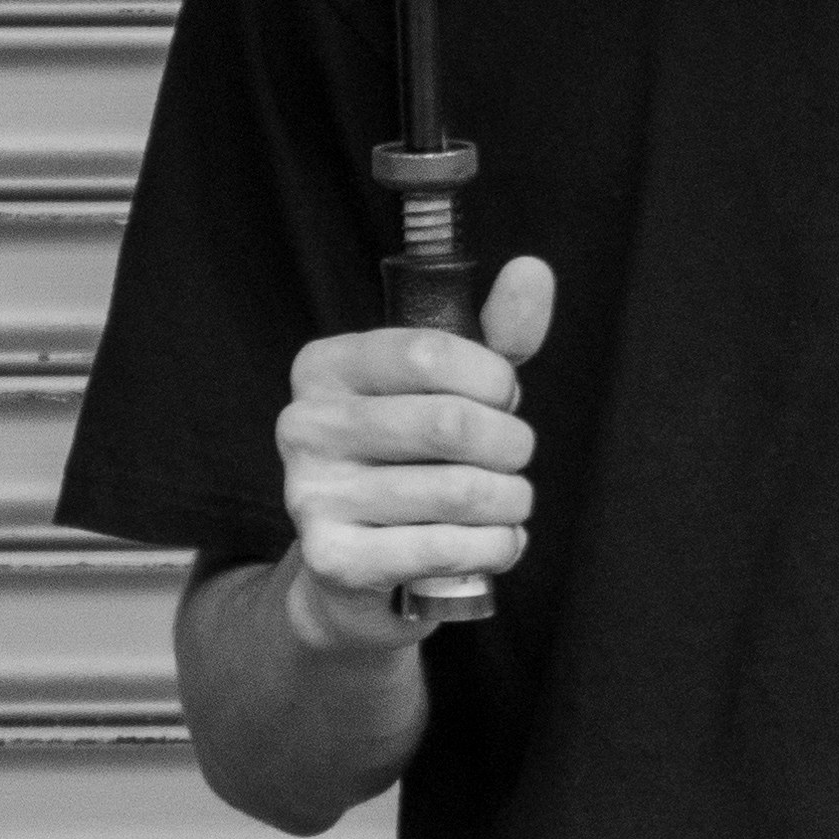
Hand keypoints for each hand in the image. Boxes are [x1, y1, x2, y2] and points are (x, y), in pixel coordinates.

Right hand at [264, 253, 557, 649]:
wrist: (355, 569)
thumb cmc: (410, 459)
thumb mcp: (448, 387)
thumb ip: (495, 332)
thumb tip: (534, 270)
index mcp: (325, 366)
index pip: (427, 351)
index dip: (493, 378)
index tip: (505, 397)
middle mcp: (305, 424)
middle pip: (450, 424)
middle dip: (511, 444)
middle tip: (517, 456)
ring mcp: (312, 494)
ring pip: (458, 491)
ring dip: (511, 501)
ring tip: (511, 502)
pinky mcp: (334, 559)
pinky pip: (446, 549)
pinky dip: (496, 546)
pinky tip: (497, 541)